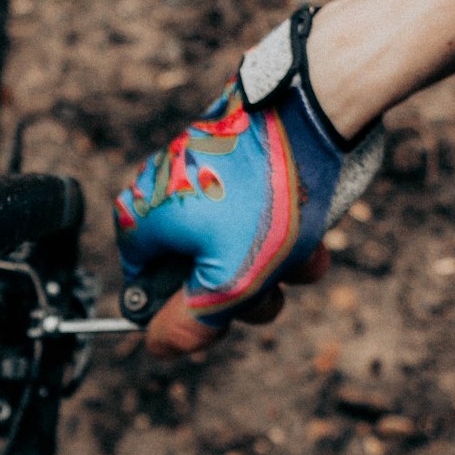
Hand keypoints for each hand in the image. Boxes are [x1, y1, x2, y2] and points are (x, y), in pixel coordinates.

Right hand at [114, 8, 383, 356]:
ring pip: (233, 247)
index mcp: (139, 220)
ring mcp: (198, 175)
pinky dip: (282, 232)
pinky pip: (254, 215)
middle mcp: (159, 193)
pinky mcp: (235, 161)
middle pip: (194, 273)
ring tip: (304, 255)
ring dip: (274, 266)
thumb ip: (191, 322)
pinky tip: (314, 232)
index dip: (188, 312)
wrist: (314, 110)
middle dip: (243, 290)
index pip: (147, 291)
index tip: (225, 313)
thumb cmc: (268, 194)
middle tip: (272, 286)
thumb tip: (158, 345)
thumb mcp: (229, 281)